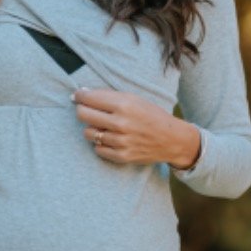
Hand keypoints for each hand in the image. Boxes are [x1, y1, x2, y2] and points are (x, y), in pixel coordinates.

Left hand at [71, 86, 200, 168]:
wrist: (172, 139)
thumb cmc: (151, 115)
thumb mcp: (134, 98)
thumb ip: (109, 96)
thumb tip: (81, 94)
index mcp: (124, 104)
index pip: (88, 98)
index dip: (79, 95)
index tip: (78, 95)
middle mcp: (120, 123)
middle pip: (82, 115)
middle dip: (82, 110)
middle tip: (86, 109)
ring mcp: (120, 141)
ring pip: (88, 133)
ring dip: (93, 128)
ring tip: (103, 126)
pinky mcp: (121, 156)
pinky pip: (97, 149)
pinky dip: (101, 143)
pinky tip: (110, 138)